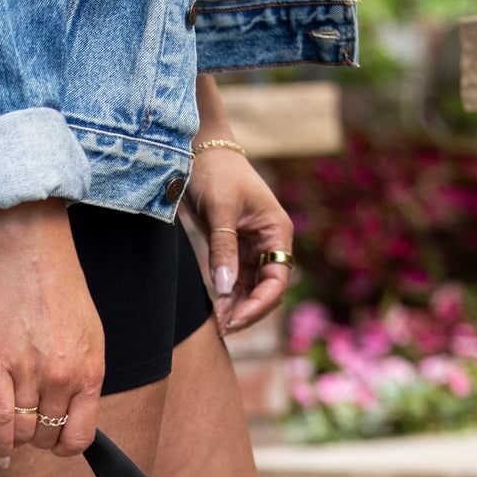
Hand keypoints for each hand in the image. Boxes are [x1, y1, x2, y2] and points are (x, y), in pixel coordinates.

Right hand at [0, 199, 103, 466]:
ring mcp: (28, 374)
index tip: (58, 442)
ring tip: (16, 425)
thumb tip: (73, 413)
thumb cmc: (61, 292)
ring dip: (20, 436)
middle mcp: (61, 379)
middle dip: (41, 438)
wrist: (32, 254)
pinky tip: (0, 455)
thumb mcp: (91, 339)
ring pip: (24, 432)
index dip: (66, 446)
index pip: (80, 436)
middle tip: (33, 424)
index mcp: (89, 374)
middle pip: (48, 436)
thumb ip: (84, 378)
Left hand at [185, 148, 295, 337]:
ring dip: (237, 308)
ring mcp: (253, 247)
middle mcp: (270, 242)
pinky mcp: (235, 248)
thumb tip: (224, 289)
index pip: (277, 280)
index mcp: (277, 231)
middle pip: (267, 290)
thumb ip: (223, 249)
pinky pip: (237, 281)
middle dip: (248, 311)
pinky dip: (228, 297)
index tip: (235, 320)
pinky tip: (216, 311)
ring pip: (252, 289)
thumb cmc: (215, 170)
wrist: (199, 147)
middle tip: (223, 329)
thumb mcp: (219, 210)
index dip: (259, 305)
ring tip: (217, 325)